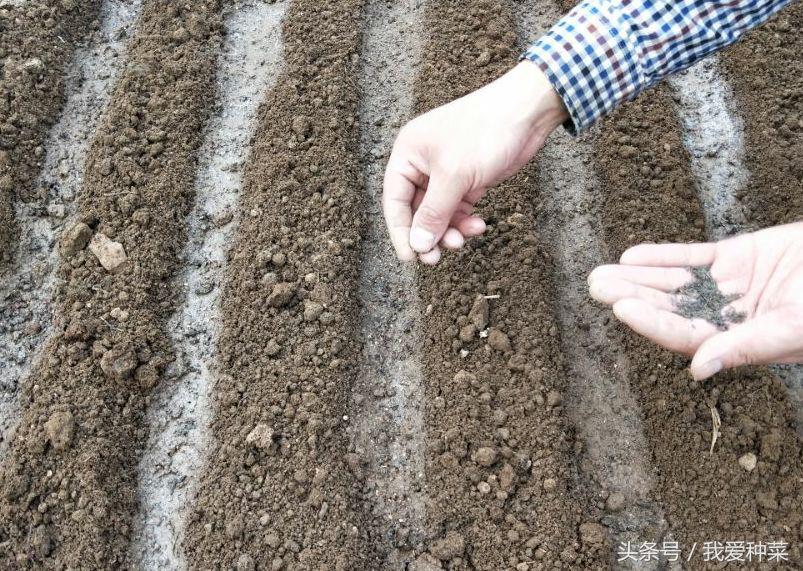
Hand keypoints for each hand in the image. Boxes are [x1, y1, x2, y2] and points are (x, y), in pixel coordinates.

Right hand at [382, 60, 567, 263]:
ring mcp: (447, 172)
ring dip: (448, 230)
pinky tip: (478, 225)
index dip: (400, 231)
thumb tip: (417, 244)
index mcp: (408, 154)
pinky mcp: (468, 179)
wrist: (527, 111)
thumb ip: (433, 212)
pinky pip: (459, 208)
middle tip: (435, 259)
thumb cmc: (485, 130)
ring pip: (439, 213)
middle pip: (416, 210)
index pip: (394, 200)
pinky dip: (465, 220)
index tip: (411, 257)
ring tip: (461, 240)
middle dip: (427, 234)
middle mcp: (423, 163)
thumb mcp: (455, 175)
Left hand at [588, 222, 802, 379]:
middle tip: (594, 286)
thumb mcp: (794, 326)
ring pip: (675, 282)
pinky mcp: (738, 257)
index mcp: (740, 342)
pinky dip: (665, 255)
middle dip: (632, 297)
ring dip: (639, 277)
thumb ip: (748, 345)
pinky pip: (694, 256)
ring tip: (600, 272)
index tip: (621, 310)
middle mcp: (727, 316)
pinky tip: (633, 255)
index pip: (686, 336)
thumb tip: (697, 370)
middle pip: (671, 309)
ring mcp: (730, 286)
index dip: (653, 323)